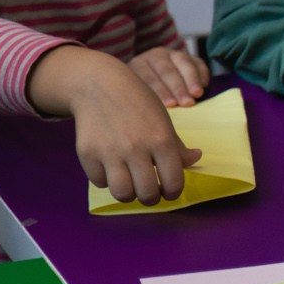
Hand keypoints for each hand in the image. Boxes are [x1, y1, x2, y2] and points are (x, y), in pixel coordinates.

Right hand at [26, 46, 202, 204]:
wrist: (99, 85)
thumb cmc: (137, 102)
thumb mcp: (164, 120)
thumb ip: (177, 145)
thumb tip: (195, 160)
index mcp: (161, 140)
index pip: (173, 182)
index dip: (173, 192)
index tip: (169, 191)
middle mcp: (136, 148)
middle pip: (147, 194)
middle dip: (151, 197)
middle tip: (150, 191)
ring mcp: (109, 152)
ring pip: (122, 194)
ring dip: (129, 194)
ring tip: (131, 185)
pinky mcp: (87, 153)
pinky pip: (99, 182)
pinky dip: (106, 180)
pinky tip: (111, 168)